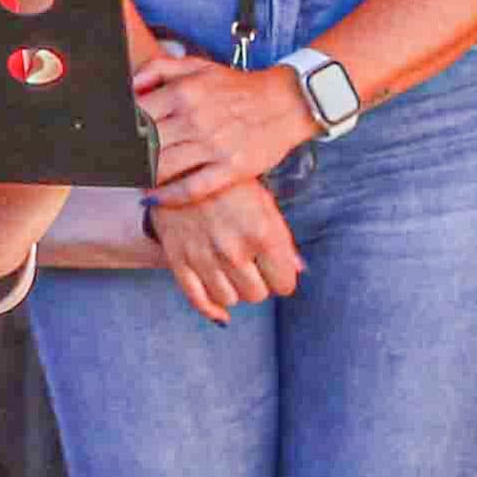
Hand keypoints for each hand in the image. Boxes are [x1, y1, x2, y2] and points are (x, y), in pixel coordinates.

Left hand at [133, 44, 317, 209]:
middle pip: (146, 144)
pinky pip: (191, 189)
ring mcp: (214, 146)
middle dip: (130, 156)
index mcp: (185, 92)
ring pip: (163, 168)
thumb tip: (130, 87)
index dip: (122, 130)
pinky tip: (155, 197)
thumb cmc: (238, 87)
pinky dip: (168, 196)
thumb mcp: (198, 65)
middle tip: (121, 162)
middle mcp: (196, 119)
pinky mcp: (231, 169)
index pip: (138, 115)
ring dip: (144, 177)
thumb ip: (160, 69)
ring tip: (136, 178)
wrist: (286, 102)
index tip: (116, 138)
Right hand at [151, 174, 300, 324]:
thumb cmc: (228, 183)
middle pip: (257, 295)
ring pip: (229, 299)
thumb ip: (281, 238)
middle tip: (254, 269)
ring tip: (234, 273)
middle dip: (259, 284)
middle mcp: (233, 250)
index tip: (277, 272)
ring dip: (235, 290)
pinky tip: (220, 311)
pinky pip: (198, 299)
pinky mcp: (178, 259)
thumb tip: (298, 269)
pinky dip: (211, 309)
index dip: (282, 278)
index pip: (284, 283)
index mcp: (262, 232)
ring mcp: (204, 257)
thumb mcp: (263, 201)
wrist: (180, 166)